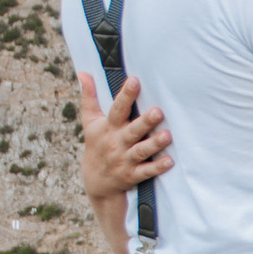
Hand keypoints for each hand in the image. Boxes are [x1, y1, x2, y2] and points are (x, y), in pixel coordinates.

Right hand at [78, 70, 172, 199]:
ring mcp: (125, 160)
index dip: (125, 95)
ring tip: (167, 135)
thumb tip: (83, 72)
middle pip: (132, 131)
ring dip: (154, 144)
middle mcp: (117, 143)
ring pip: (141, 151)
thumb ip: (89, 97)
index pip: (117, 109)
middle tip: (158, 112)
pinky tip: (170, 161)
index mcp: (108, 127)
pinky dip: (157, 167)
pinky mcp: (133, 175)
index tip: (134, 80)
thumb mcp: (89, 121)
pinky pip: (146, 171)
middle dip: (145, 122)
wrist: (96, 181)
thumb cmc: (96, 144)